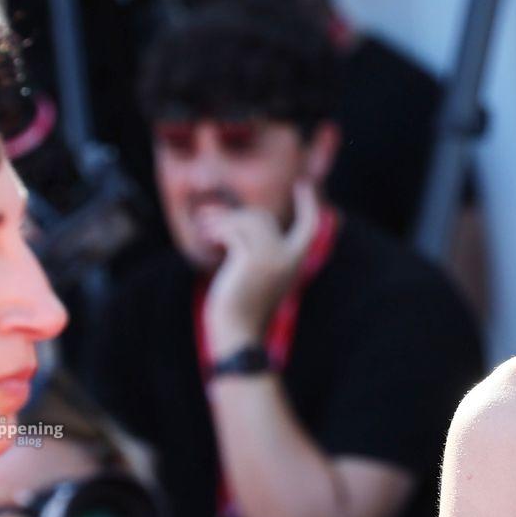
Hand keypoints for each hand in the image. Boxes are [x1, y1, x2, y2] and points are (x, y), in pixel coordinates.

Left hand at [201, 180, 321, 353]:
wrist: (239, 332)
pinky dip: (217, 231)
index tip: (303, 185)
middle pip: (264, 218)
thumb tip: (237, 218)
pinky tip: (208, 238)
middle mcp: (289, 256)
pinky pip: (233, 231)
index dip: (308, 204)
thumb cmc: (243, 307)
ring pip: (246, 220)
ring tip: (205, 229)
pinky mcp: (251, 259)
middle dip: (236, 216)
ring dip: (222, 221)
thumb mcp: (257, 276)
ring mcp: (272, 257)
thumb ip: (258, 250)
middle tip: (208, 221)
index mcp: (296, 261)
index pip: (310, 226)